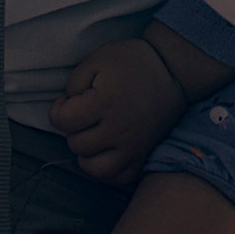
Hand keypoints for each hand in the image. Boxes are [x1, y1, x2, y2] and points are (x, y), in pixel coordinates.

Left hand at [47, 38, 187, 186]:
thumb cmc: (133, 61)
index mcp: (105, 102)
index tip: (71, 99)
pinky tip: (106, 152)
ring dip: (87, 154)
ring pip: (94, 168)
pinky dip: (108, 170)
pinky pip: (120, 177)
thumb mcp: (98, 58)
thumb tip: (66, 107)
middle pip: (76, 144)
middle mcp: (119, 128)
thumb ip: (73, 83)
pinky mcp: (145, 152)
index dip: (59, 108)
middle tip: (87, 113)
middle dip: (75, 128)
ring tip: (93, 136)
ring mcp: (134, 144)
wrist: (174, 69)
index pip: (62, 121)